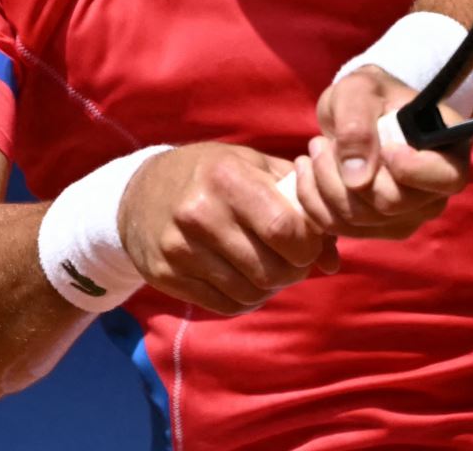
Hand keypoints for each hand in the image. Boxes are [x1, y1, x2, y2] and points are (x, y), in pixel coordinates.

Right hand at [118, 143, 339, 315]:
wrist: (140, 193)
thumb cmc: (212, 174)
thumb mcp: (254, 167)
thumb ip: (300, 202)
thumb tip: (332, 259)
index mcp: (227, 177)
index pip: (285, 229)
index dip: (308, 245)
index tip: (308, 243)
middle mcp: (200, 212)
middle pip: (270, 268)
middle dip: (293, 271)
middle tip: (292, 261)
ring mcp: (179, 247)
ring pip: (250, 291)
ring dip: (270, 287)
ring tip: (267, 267)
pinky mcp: (166, 275)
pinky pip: (224, 305)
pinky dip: (245, 299)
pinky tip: (242, 278)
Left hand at [292, 67, 470, 239]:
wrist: (359, 111)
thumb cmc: (369, 94)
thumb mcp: (359, 91)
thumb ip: (358, 126)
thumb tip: (357, 179)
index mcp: (449, 151)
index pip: (447, 178)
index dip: (412, 168)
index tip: (384, 146)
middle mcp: (435, 192)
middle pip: (391, 203)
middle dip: (344, 173)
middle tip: (321, 142)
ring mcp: (407, 215)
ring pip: (360, 219)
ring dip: (323, 184)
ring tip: (314, 149)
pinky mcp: (378, 229)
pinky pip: (341, 229)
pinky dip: (313, 202)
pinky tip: (307, 172)